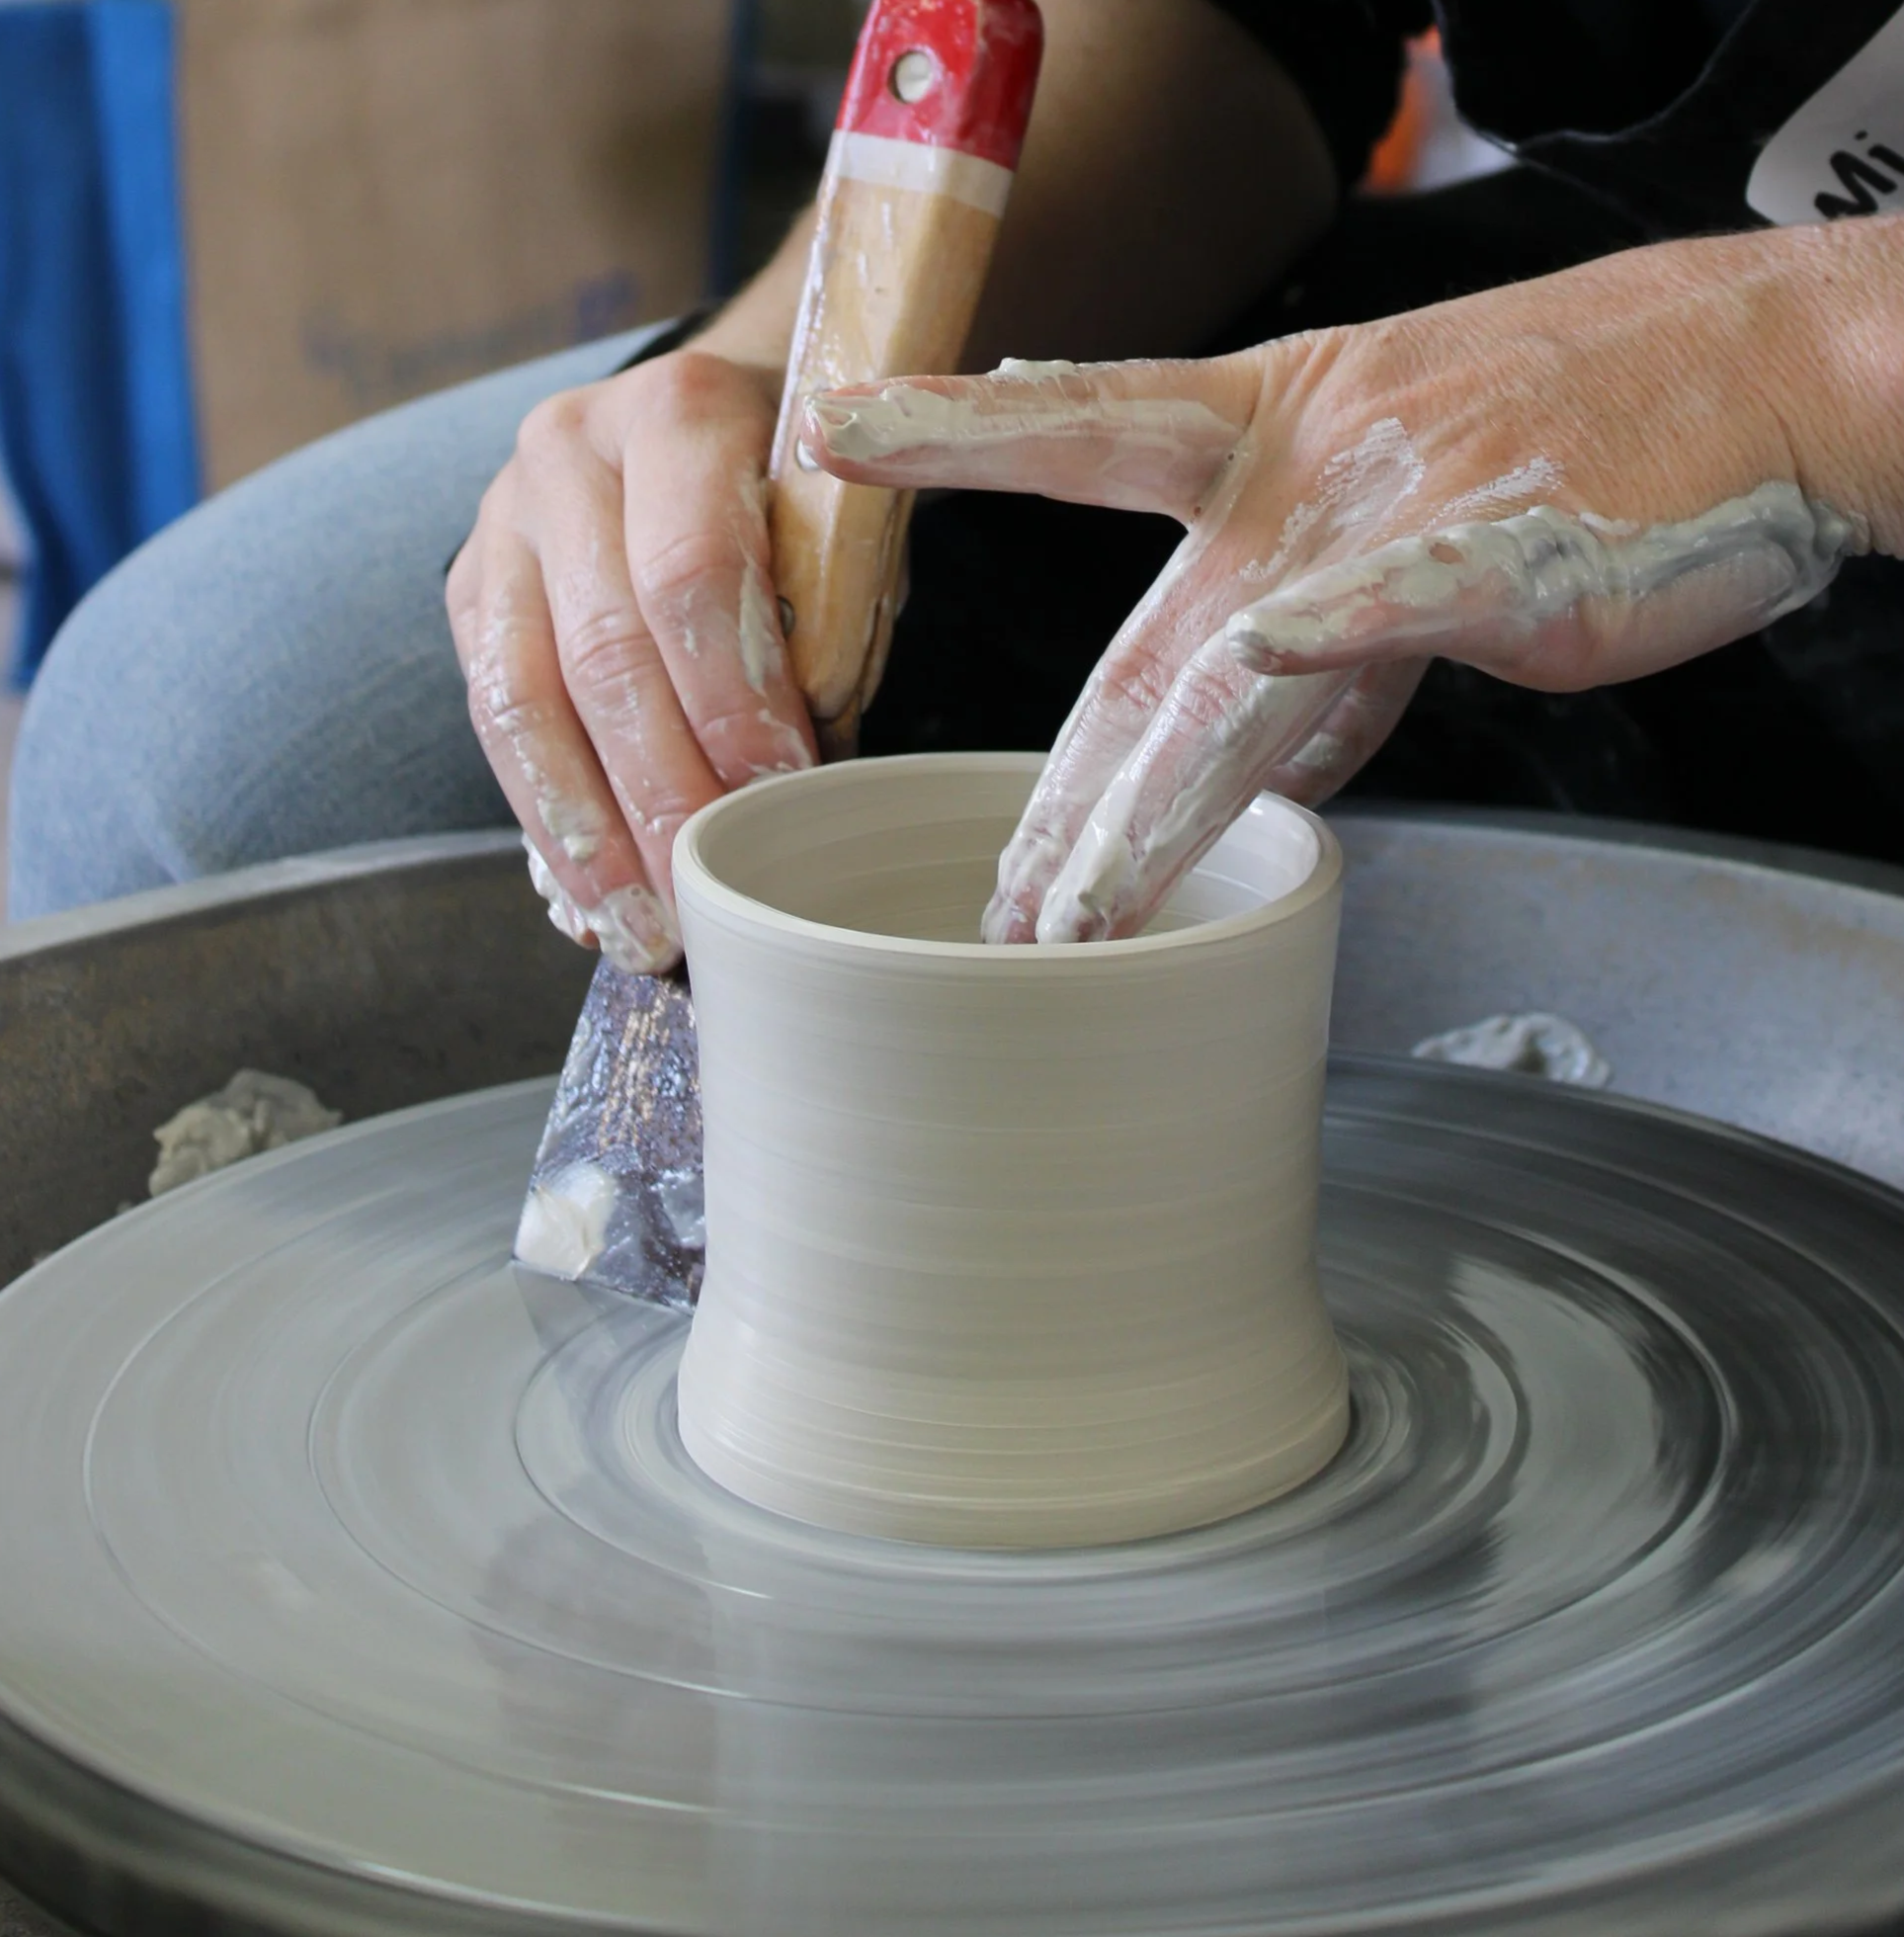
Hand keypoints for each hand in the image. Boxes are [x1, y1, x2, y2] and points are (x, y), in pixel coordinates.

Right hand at [447, 349, 816, 969]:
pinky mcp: (470, 588)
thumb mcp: (839, 531)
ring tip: (642, 930)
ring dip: (590, 833)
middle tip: (706, 894)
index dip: (731, 697)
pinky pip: (495, 719)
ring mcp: (502, 521)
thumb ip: (823, 627)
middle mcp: (567, 453)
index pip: (691, 572)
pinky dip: (547, 817)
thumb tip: (793, 779)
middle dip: (659, 790)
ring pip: (526, 699)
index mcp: (675, 412)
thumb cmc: (795, 489)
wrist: (707, 414)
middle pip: (604, 650)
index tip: (776, 793)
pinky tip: (591, 897)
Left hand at [803, 223, 1899, 942]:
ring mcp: (1384, 514)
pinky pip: (1397, 601)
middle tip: (991, 912)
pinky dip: (1335, 632)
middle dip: (1060, 805)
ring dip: (1148, 808)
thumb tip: (1238, 739)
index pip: (1078, 432)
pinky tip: (1270, 658)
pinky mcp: (1492, 553)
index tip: (833, 433)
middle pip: (1138, 663)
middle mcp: (1297, 476)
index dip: (953, 430)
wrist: (1746, 376)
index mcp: (1262, 435)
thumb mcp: (1393, 529)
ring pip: (1233, 681)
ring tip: (1073, 918)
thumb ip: (1302, 639)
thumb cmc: (1568, 442)